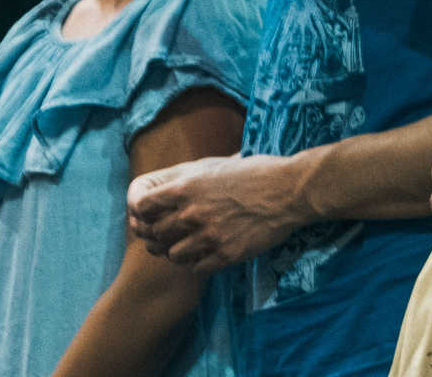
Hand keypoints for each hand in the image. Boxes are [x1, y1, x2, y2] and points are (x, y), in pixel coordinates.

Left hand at [127, 153, 306, 270]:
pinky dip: (197, 263)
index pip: (140, 206)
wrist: (291, 191)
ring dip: (176, 251)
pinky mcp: (225, 254)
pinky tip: (207, 253)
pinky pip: (196, 268)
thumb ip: (185, 177)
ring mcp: (208, 236)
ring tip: (188, 244)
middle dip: (156, 235)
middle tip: (165, 235)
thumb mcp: (215, 164)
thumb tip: (163, 187)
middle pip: (154, 234)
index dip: (140, 213)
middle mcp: (192, 213)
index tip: (147, 216)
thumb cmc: (256, 171)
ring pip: (172, 255)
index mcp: (186, 187)